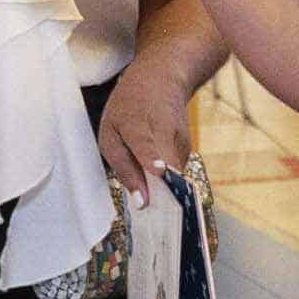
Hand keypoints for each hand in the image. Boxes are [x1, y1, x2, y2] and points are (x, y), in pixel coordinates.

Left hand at [95, 64, 197, 195]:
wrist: (162, 79)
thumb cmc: (128, 107)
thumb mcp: (110, 131)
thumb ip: (122, 166)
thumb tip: (141, 201)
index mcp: (136, 124)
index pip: (146, 142)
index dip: (152, 158)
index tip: (159, 171)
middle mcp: (163, 131)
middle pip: (168, 168)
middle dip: (163, 195)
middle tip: (155, 220)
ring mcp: (180, 140)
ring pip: (174, 176)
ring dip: (162, 190)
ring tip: (149, 192)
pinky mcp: (188, 149)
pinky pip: (175, 174)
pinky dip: (165, 179)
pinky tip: (154, 168)